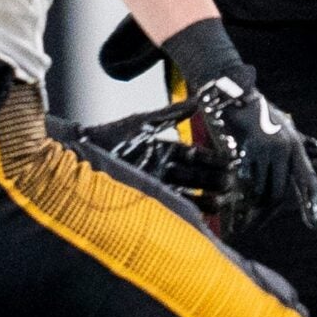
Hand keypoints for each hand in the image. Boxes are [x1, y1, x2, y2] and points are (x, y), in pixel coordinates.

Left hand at [82, 107, 235, 198]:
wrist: (83, 153)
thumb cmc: (112, 135)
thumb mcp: (144, 122)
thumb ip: (171, 113)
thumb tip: (198, 100)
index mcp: (163, 149)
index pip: (194, 156)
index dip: (211, 160)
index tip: (230, 163)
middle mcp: (162, 168)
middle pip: (194, 176)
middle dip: (213, 180)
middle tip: (233, 185)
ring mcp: (154, 185)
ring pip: (186, 193)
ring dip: (205, 197)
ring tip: (222, 202)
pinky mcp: (144, 198)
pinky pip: (170, 205)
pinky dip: (186, 210)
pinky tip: (200, 216)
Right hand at [190, 71, 316, 230]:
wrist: (237, 97)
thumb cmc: (267, 115)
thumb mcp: (291, 130)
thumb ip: (312, 146)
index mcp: (295, 146)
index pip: (308, 179)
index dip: (311, 201)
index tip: (315, 223)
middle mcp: (283, 148)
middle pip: (278, 191)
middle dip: (266, 210)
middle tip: (257, 222)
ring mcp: (264, 149)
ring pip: (260, 188)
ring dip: (252, 201)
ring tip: (244, 209)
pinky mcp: (245, 150)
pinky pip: (245, 179)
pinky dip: (241, 188)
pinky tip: (236, 191)